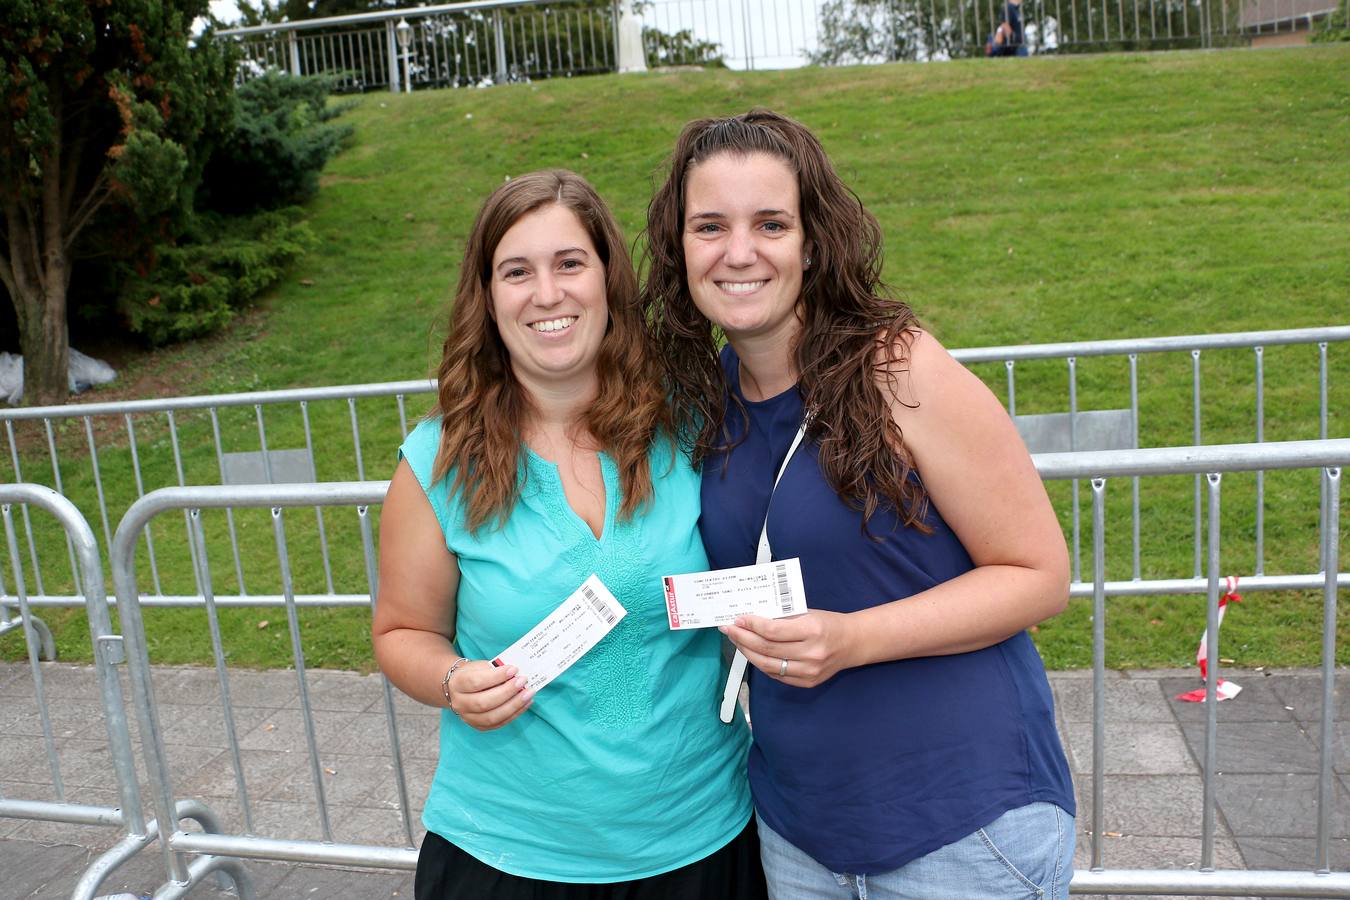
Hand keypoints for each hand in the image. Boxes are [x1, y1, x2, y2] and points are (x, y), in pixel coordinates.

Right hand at [445, 660, 533, 730]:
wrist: (460, 687)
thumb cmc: (473, 673)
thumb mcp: (479, 666)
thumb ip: (494, 669)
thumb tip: (516, 675)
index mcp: (457, 684)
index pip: (476, 682)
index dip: (496, 677)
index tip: (513, 669)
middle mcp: (459, 703)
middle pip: (484, 702)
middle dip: (507, 692)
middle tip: (523, 681)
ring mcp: (468, 717)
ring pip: (492, 717)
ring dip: (514, 705)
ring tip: (529, 693)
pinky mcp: (478, 726)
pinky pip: (498, 723)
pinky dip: (515, 713)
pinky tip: (526, 703)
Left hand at [720, 611, 859, 687]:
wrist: (853, 643)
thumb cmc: (829, 624)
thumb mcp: (807, 613)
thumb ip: (781, 618)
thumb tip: (751, 619)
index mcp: (812, 631)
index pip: (772, 631)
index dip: (751, 626)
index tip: (738, 620)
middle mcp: (811, 653)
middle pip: (766, 649)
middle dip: (743, 638)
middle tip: (729, 630)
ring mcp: (808, 671)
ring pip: (767, 665)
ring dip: (747, 652)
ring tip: (737, 641)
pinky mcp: (806, 682)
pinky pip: (776, 674)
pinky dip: (761, 664)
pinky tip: (752, 653)